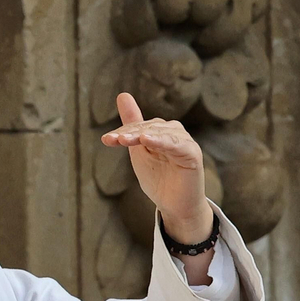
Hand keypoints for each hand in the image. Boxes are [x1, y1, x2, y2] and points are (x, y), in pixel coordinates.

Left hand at [100, 92, 212, 243]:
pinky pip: (177, 145)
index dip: (123, 131)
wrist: (174, 205)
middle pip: (150, 127)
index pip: (140, 126)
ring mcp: (185, 144)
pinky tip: (147, 140)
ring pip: (162, 133)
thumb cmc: (159, 179)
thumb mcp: (139, 151)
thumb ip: (131, 126)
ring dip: (142, 135)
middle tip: (113, 139)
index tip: (106, 139)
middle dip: (130, 133)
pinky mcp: (192, 155)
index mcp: (162, 131)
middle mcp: (175, 133)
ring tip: (125, 140)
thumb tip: (123, 95)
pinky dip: (162, 141)